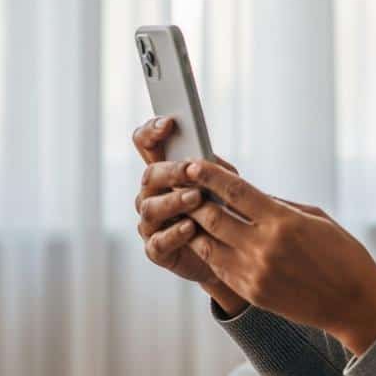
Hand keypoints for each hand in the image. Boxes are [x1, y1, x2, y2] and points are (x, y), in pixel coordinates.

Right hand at [131, 116, 243, 295]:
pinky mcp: (157, 250)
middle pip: (150, 175)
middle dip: (171, 171)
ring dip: (174, 201)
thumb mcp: (224, 183)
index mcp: (165, 171)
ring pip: (151, 208)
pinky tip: (190, 227)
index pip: (146, 144)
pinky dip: (174, 233)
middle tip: (190, 169)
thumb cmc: (224, 210)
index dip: (151, 131)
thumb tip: (206, 159)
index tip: (168, 123)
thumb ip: (213, 169)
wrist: (230, 252)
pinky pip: (159, 241)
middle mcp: (152, 194)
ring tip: (196, 198)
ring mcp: (151, 222)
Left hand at [140, 158, 375, 338]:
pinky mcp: (251, 292)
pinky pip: (219, 267)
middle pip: (213, 217)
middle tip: (182, 186)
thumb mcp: (315, 218)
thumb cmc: (341, 254)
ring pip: (208, 245)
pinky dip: (209, 251)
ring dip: (195, 227)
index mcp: (283, 222)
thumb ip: (279, 206)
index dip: (211, 176)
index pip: (236, 192)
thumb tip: (248, 194)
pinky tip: (205, 240)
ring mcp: (254, 272)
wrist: (353, 301)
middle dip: (194, 199)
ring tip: (187, 213)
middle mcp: (264, 246)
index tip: (195, 164)